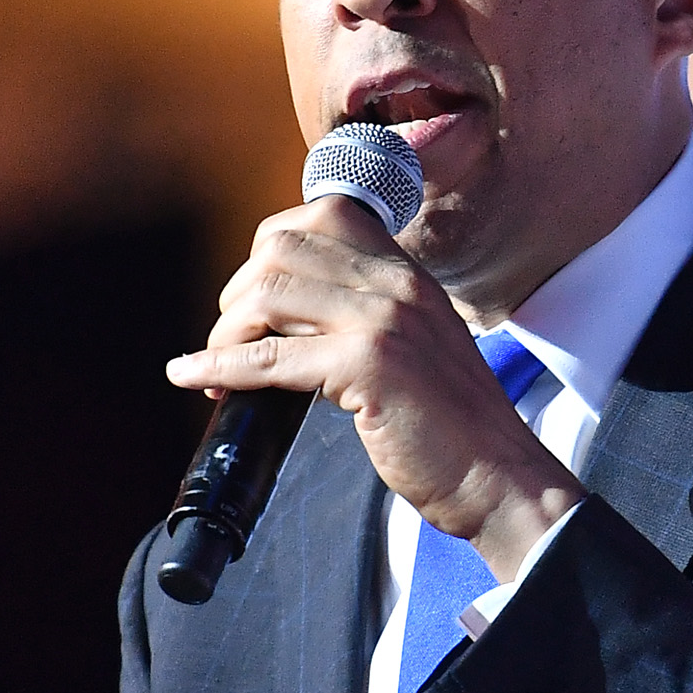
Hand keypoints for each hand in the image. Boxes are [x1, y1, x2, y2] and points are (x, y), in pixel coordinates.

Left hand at [166, 195, 582, 580]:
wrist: (499, 478)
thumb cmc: (451, 430)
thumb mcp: (416, 348)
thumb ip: (367, 318)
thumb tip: (284, 319)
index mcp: (408, 274)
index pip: (325, 214)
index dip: (272, 246)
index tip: (255, 294)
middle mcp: (397, 284)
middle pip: (282, 246)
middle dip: (239, 290)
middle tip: (232, 337)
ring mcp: (383, 321)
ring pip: (267, 294)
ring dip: (226, 332)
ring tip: (218, 364)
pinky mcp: (368, 366)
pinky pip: (268, 359)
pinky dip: (219, 367)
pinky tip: (194, 378)